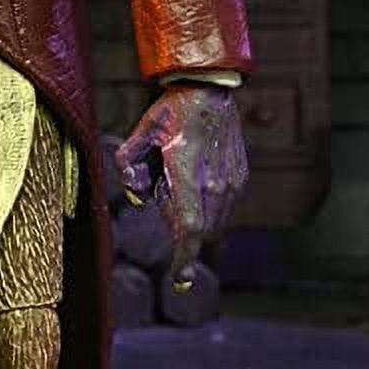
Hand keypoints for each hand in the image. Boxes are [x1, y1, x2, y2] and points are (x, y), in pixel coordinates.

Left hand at [112, 83, 248, 281]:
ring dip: (193, 214)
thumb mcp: (141, 130)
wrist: (212, 89)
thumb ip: (128, 164)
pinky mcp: (240, 178)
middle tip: (163, 188)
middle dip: (178, 225)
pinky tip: (194, 170)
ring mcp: (232, 182)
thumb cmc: (173, 110)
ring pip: (212, 222)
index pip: (190, 228)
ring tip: (179, 174)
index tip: (180, 280)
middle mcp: (215, 183)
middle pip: (196, 229)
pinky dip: (206, 204)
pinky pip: (223, 207)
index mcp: (189, 173)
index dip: (184, 259)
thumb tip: (137, 196)